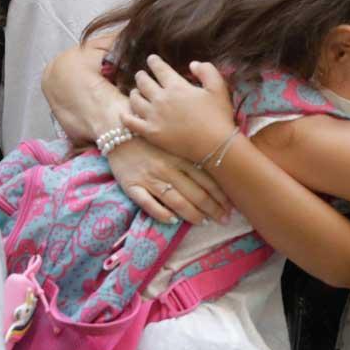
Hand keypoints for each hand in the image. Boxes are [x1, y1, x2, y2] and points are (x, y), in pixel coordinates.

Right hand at [108, 136, 230, 224]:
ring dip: (192, 214)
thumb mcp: (176, 137)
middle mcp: (167, 168)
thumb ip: (193, 150)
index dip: (221, 195)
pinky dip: (161, 214)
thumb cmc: (152, 133)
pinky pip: (148, 204)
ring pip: (176, 201)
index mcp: (180, 156)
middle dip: (213, 209)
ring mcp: (150, 178)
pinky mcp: (132, 185)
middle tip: (224, 219)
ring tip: (203, 222)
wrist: (117, 126)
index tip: (231, 206)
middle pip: (195, 193)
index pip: (207, 180)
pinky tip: (172, 221)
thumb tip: (219, 164)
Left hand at [122, 56, 236, 164]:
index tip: (151, 59)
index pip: (159, 68)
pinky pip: (131, 122)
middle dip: (141, 76)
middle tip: (141, 75)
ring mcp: (154, 116)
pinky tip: (124, 113)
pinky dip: (125, 116)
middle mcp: (161, 99)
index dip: (154, 62)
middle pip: (143, 82)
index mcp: (176, 86)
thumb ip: (206, 70)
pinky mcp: (151, 133)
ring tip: (135, 92)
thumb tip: (192, 64)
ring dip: (134, 93)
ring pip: (135, 100)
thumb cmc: (219, 116)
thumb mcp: (218, 87)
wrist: (215, 145)